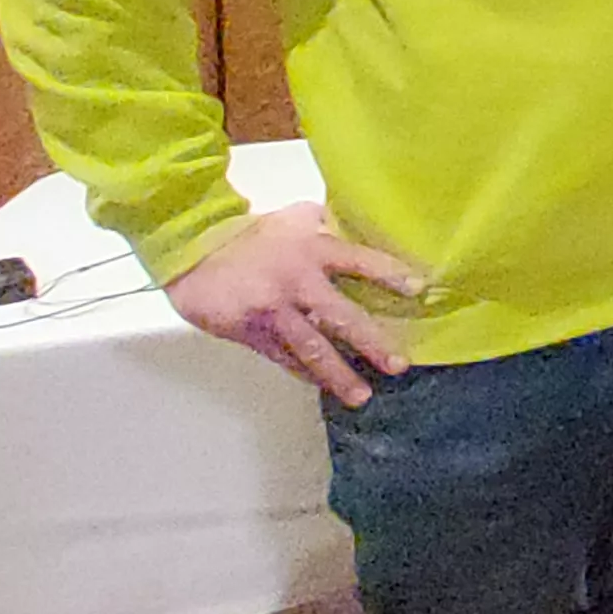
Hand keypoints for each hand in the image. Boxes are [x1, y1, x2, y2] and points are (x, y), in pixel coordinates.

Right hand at [162, 203, 423, 406]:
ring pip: (312, 348)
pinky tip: (320, 384)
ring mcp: (274, 311)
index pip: (359, 262)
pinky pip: (284, 357)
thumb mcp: (292, 218)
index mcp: (313, 250)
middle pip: (341, 316)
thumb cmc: (250, 234)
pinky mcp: (252, 332)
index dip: (389, 274)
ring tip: (362, 395)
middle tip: (399, 365)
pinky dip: (304, 372)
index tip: (418, 289)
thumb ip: (325, 225)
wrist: (193, 251)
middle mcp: (298, 282)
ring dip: (338, 375)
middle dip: (372, 342)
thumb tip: (356, 227)